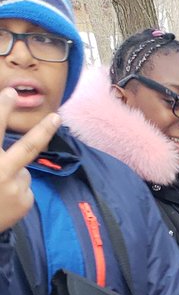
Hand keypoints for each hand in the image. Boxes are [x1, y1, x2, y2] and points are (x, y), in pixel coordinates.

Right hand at [0, 90, 60, 232]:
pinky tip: (4, 199)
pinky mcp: (25, 202)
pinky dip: (18, 189)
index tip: (11, 92)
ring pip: (23, 170)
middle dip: (43, 129)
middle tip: (56, 117)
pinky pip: (25, 187)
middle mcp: (1, 171)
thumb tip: (5, 141)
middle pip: (28, 147)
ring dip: (14, 173)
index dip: (2, 108)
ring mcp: (16, 188)